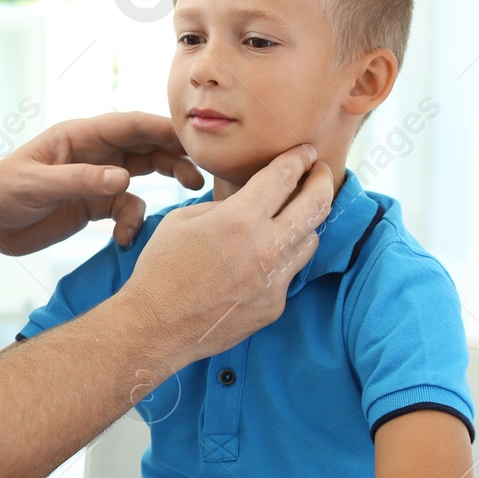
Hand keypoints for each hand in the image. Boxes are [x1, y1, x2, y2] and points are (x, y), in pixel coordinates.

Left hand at [0, 112, 204, 257]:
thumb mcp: (36, 186)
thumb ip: (80, 182)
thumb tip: (124, 179)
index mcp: (79, 136)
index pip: (130, 125)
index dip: (164, 128)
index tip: (196, 138)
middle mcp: (93, 153)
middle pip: (146, 145)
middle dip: (178, 153)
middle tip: (207, 167)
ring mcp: (95, 178)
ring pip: (145, 173)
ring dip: (169, 180)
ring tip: (192, 193)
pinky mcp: (93, 205)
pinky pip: (126, 208)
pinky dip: (133, 221)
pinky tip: (127, 240)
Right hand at [115, 144, 333, 366]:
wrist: (156, 326)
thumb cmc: (161, 268)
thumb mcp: (183, 220)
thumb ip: (222, 206)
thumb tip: (244, 200)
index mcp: (240, 219)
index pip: (284, 177)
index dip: (299, 159)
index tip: (306, 152)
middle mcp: (266, 247)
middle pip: (316, 204)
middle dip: (322, 180)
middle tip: (320, 171)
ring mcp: (275, 280)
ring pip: (311, 240)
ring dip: (305, 223)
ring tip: (295, 215)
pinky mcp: (274, 305)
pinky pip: (289, 274)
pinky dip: (281, 261)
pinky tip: (264, 259)